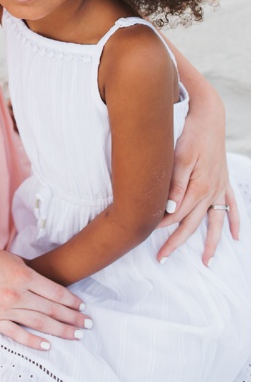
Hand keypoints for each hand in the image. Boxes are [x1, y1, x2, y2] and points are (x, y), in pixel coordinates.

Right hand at [0, 238, 88, 349]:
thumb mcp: (10, 258)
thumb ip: (30, 272)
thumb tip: (48, 286)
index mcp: (23, 275)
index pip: (57, 293)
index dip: (73, 302)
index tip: (83, 308)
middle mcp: (17, 293)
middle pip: (52, 310)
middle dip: (73, 318)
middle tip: (88, 324)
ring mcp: (4, 308)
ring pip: (39, 323)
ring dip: (60, 330)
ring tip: (75, 335)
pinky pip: (16, 334)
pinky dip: (33, 341)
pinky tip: (47, 345)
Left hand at [159, 125, 240, 263]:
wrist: (210, 120)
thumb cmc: (191, 136)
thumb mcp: (180, 158)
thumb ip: (176, 185)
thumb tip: (170, 210)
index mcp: (199, 187)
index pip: (176, 214)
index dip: (160, 225)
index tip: (145, 233)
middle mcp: (212, 192)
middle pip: (192, 223)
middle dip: (177, 242)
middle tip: (162, 258)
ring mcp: (220, 189)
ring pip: (215, 222)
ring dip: (211, 243)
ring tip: (207, 261)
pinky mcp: (224, 183)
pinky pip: (232, 208)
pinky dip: (234, 222)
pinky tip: (236, 237)